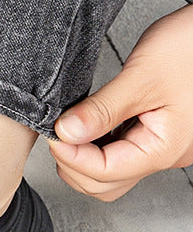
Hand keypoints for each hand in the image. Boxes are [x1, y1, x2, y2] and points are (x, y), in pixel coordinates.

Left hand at [50, 4, 192, 200]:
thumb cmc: (191, 48)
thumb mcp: (142, 76)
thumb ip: (102, 109)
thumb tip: (66, 133)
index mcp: (164, 148)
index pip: (104, 172)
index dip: (71, 156)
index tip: (53, 134)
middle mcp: (165, 155)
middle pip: (105, 184)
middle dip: (74, 164)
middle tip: (58, 134)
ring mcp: (160, 147)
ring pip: (111, 175)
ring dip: (83, 159)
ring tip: (71, 129)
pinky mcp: (155, 135)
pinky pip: (119, 155)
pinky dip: (96, 147)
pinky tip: (87, 126)